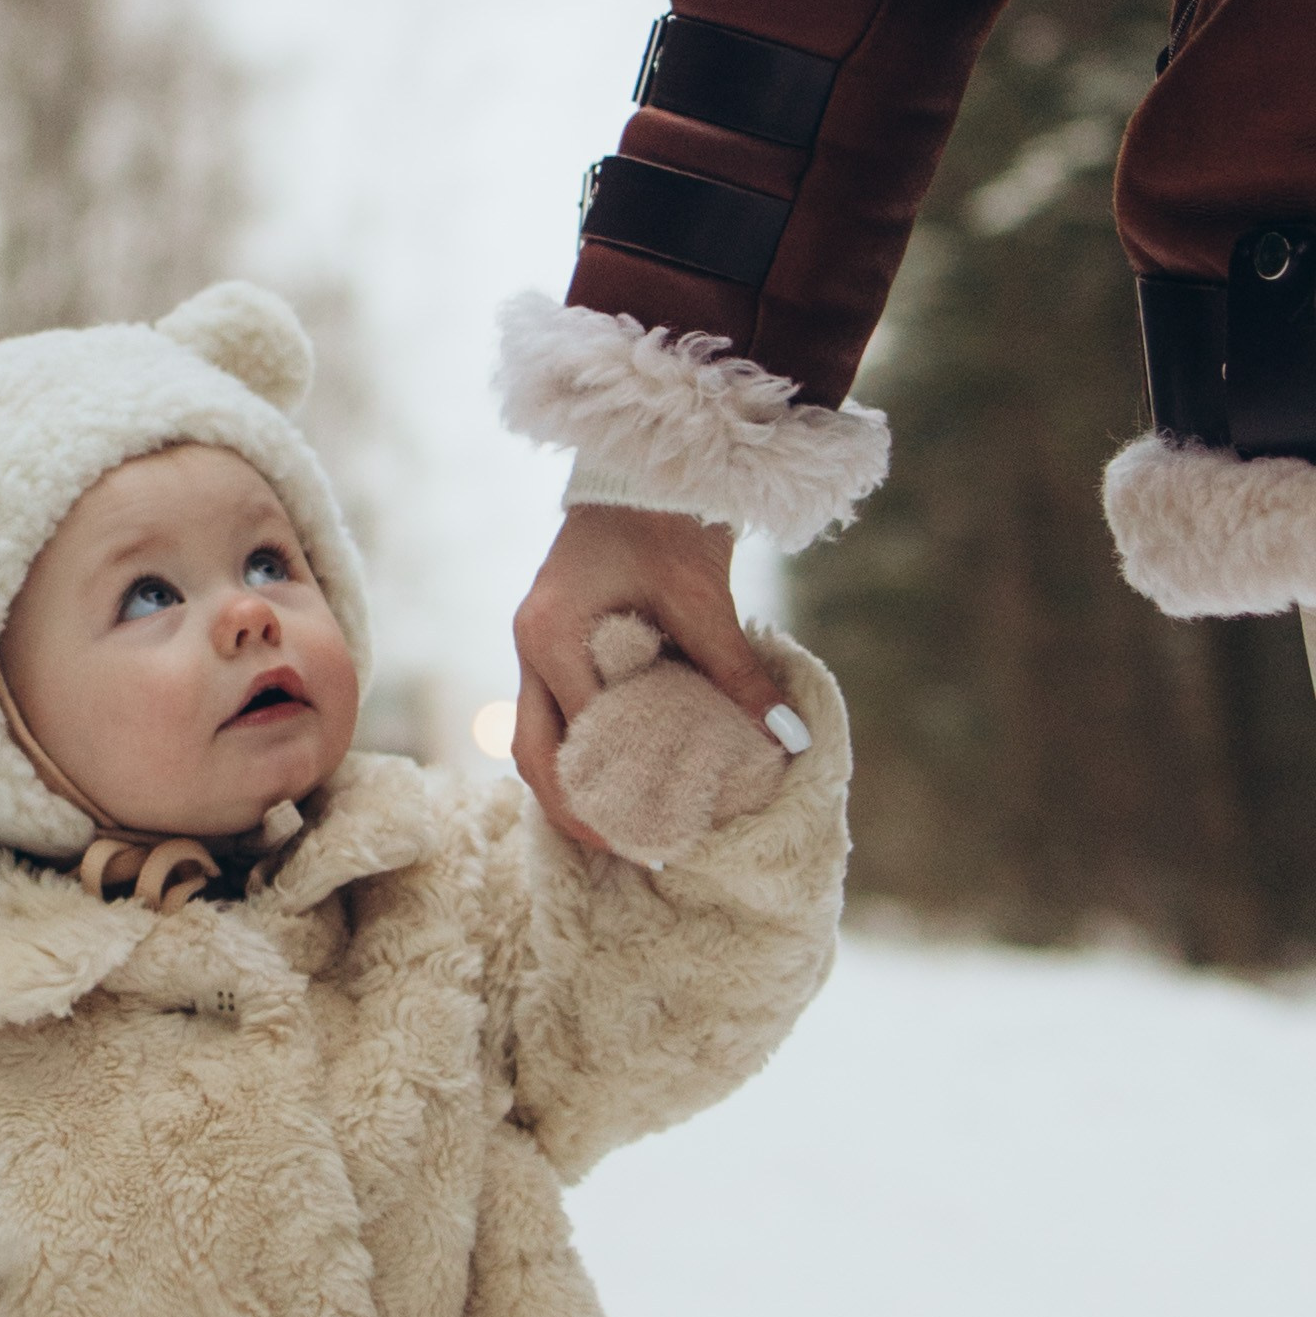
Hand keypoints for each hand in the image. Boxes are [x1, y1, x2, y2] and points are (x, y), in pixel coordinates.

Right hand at [509, 504, 794, 846]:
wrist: (646, 465)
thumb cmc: (667, 521)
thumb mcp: (703, 599)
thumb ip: (737, 671)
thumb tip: (786, 740)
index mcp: (553, 635)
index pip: (577, 737)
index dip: (614, 793)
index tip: (660, 835)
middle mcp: (531, 648)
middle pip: (533, 756)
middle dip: (577, 811)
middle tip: (633, 852)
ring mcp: (534, 649)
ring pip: (535, 743)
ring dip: (574, 791)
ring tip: (624, 834)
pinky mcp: (552, 649)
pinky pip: (555, 720)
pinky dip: (583, 759)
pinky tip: (621, 786)